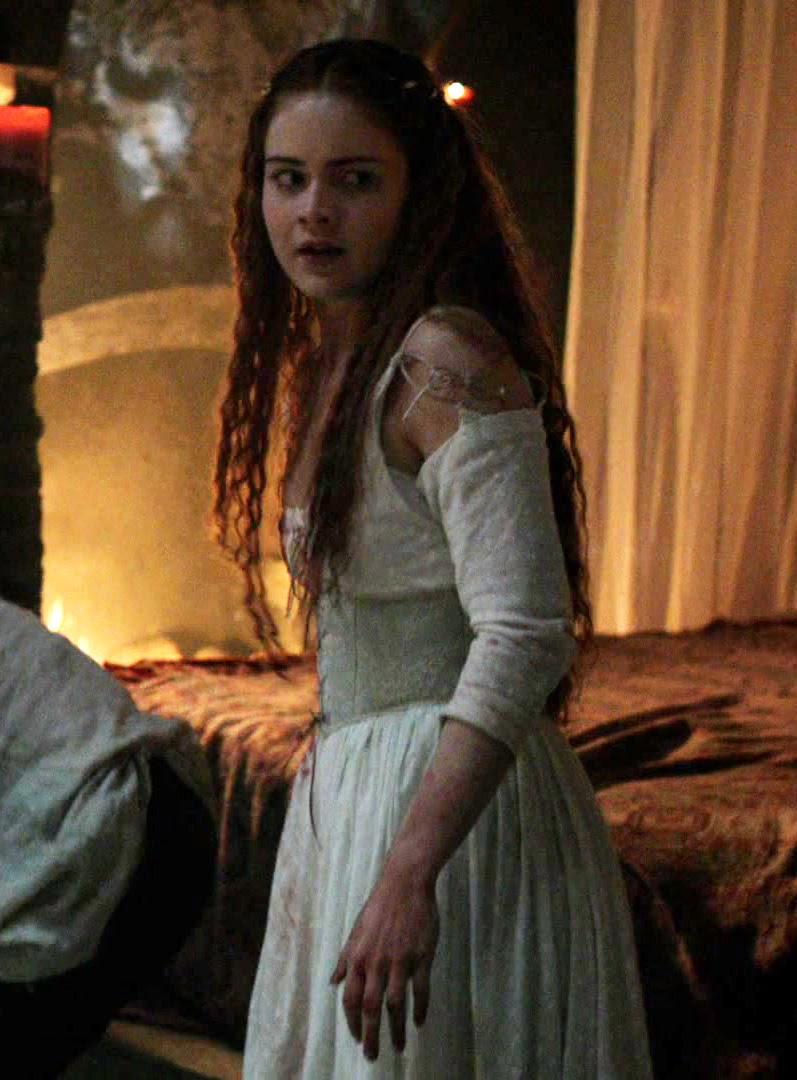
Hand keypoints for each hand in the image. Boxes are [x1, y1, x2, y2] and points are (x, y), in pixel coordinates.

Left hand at [330, 864, 439, 1061]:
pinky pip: (420, 989)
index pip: (351, 999)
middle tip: (372, 1056)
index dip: (352, 1023)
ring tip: (399, 1047)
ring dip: (397, 1030)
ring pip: (396, 1004)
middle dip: (370, 1036)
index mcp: (358, 957)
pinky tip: (419, 1022)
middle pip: (371, 1008)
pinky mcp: (421, 956)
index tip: (356, 1039)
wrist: (405, 882)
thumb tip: (332, 982)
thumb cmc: (379, 906)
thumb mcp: (356, 931)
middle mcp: (376, 962)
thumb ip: (345, 958)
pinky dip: (420, 1009)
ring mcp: (399, 960)